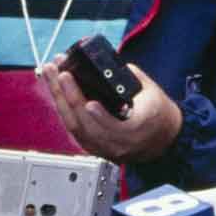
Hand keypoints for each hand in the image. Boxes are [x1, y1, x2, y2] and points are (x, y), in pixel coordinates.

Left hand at [40, 62, 182, 164]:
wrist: (165, 140)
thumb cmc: (159, 115)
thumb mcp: (153, 92)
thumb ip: (131, 77)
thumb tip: (109, 65)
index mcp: (140, 129)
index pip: (118, 129)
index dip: (102, 118)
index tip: (90, 103)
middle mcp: (120, 144)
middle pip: (88, 125)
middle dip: (69, 96)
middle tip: (59, 72)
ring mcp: (106, 149)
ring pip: (76, 128)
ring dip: (60, 99)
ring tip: (51, 76)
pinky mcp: (96, 149)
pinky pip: (74, 130)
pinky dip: (63, 109)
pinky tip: (56, 91)